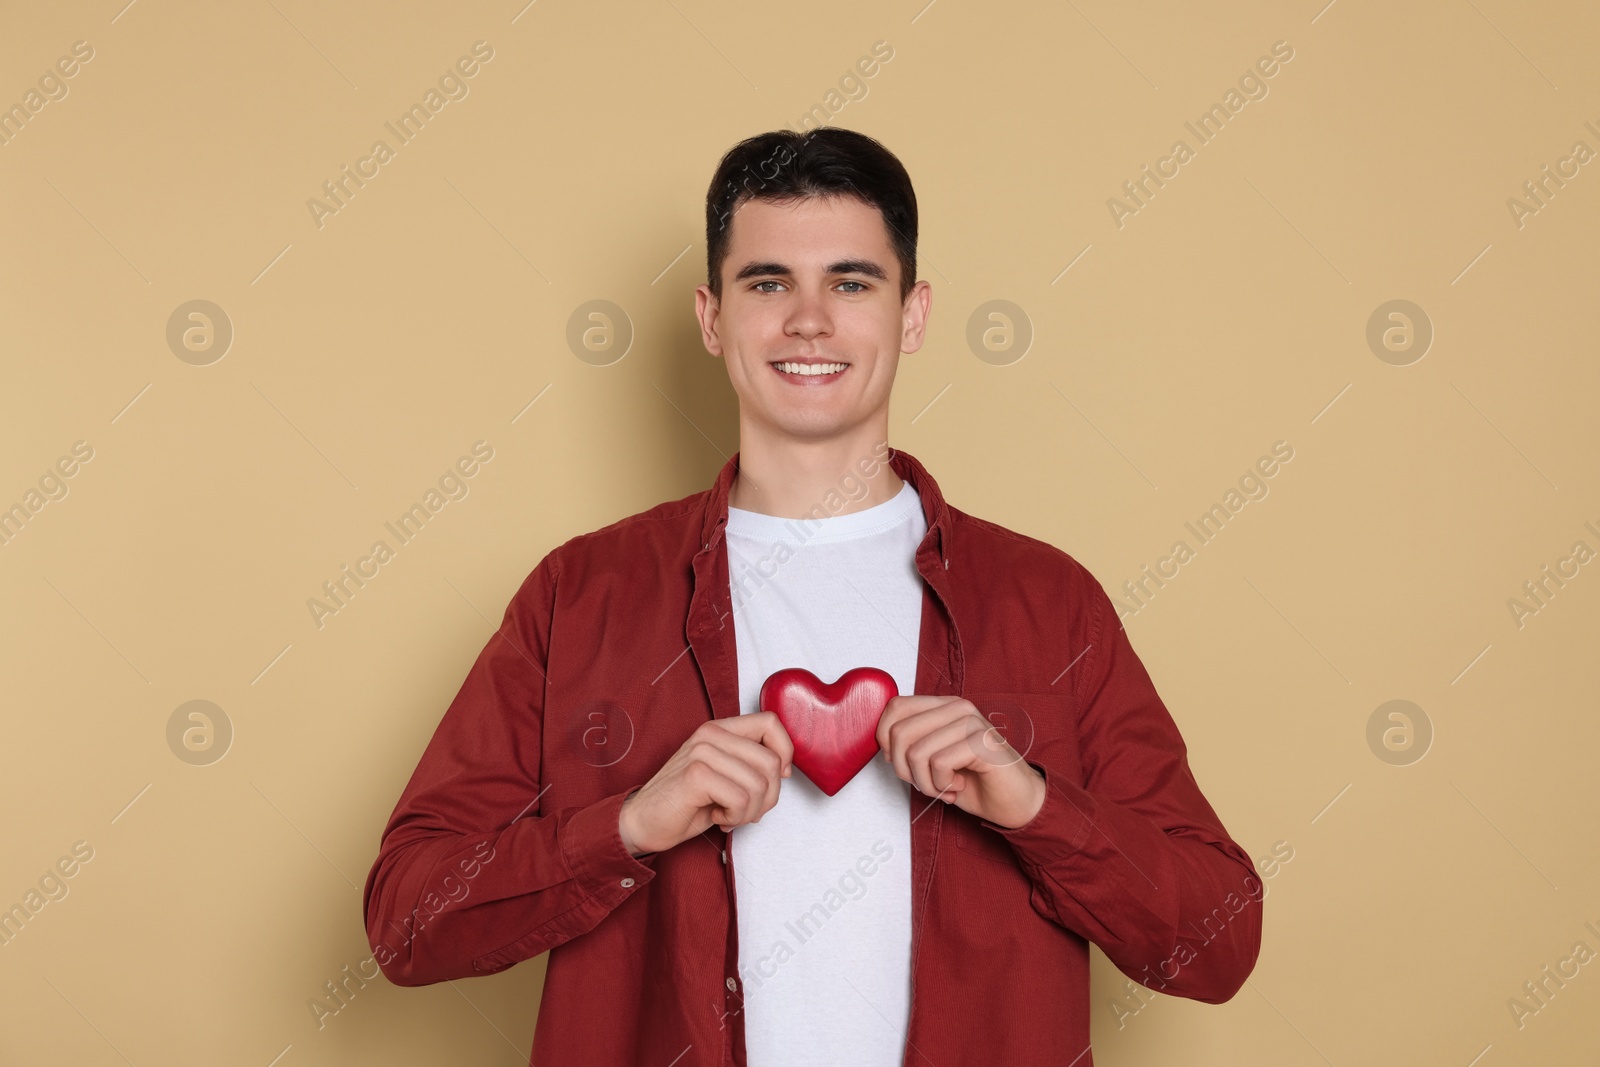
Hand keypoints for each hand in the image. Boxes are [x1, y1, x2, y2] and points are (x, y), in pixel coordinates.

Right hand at [619, 712, 793, 855]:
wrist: (642, 822)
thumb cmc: (686, 802)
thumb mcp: (724, 775)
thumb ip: (750, 764)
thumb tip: (786, 770)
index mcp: (719, 729)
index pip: (771, 722)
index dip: (784, 752)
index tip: (777, 777)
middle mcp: (710, 735)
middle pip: (771, 761)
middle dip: (768, 797)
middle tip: (746, 810)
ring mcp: (702, 752)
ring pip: (759, 784)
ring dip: (750, 811)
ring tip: (729, 814)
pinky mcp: (696, 775)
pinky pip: (741, 799)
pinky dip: (735, 817)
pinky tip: (717, 817)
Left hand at [876, 695, 1045, 828]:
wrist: (1016, 803)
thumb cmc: (974, 782)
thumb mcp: (934, 759)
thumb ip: (911, 744)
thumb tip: (883, 745)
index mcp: (944, 706)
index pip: (895, 707)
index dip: (886, 740)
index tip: (902, 763)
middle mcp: (958, 707)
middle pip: (899, 732)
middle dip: (905, 769)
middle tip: (927, 783)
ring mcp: (971, 722)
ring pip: (916, 752)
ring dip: (925, 783)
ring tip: (945, 787)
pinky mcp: (981, 742)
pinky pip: (939, 764)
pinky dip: (942, 786)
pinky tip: (959, 786)